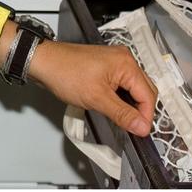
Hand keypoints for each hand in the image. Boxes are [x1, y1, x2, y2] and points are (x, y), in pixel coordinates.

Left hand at [28, 40, 157, 136]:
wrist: (43, 62)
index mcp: (126, 64)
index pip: (147, 95)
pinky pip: (122, 85)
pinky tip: (115, 109)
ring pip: (133, 89)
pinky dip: (121, 98)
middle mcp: (124, 59)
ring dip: (130, 105)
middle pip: (144, 90)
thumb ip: (122, 114)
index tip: (141, 132)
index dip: (146, 116)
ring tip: (123, 120)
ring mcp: (115, 62)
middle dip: (141, 111)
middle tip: (134, 129)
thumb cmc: (65, 73)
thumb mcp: (96, 99)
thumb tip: (142, 126)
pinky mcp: (106, 67)